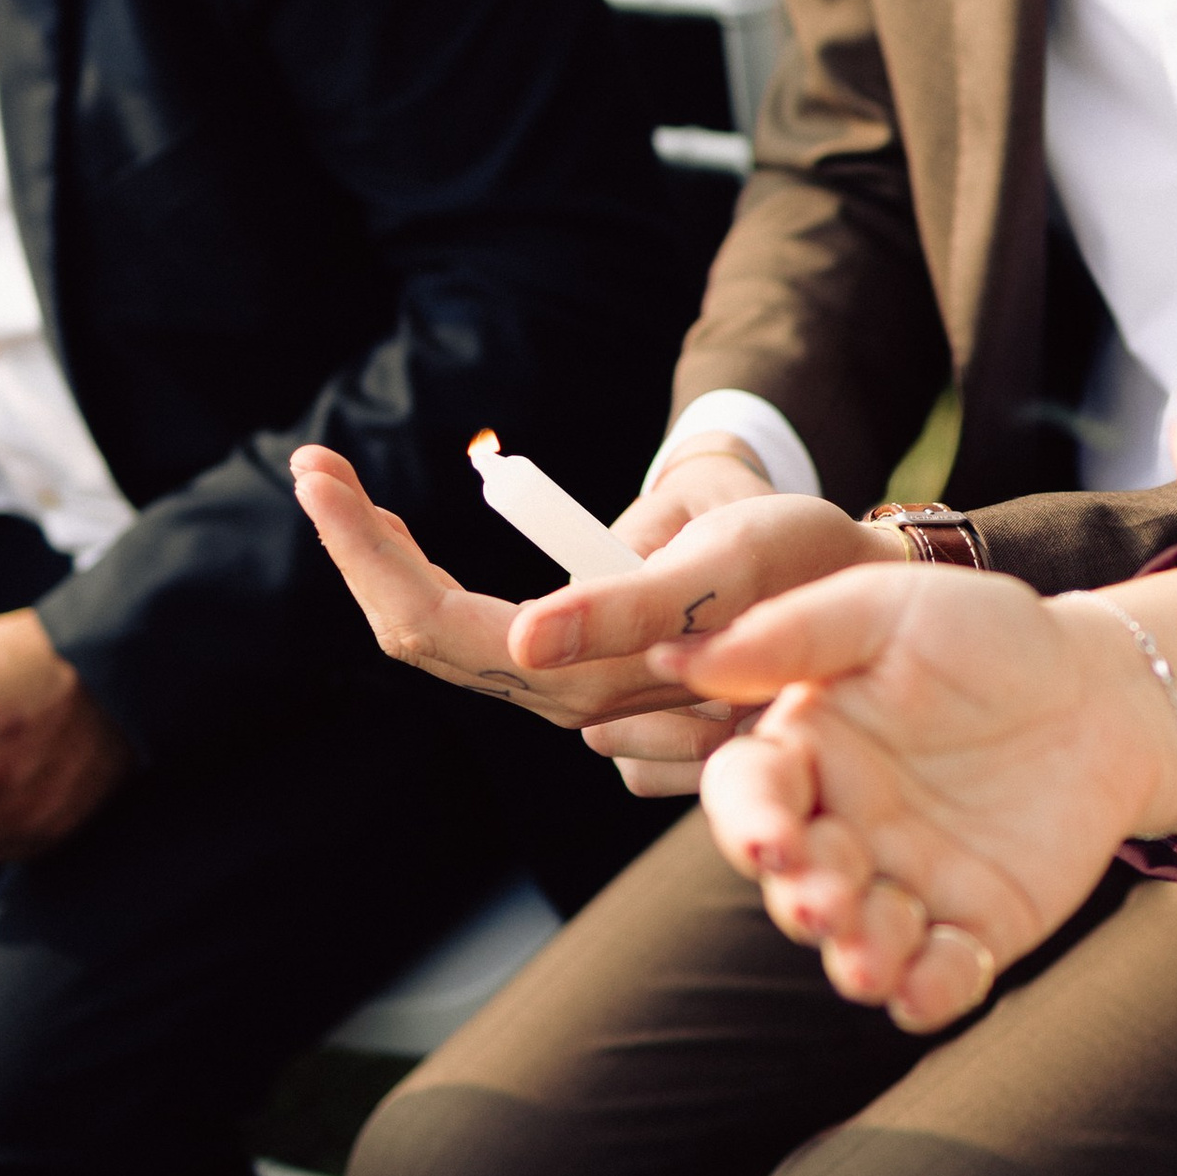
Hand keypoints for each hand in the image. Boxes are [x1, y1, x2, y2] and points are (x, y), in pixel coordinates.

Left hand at [288, 441, 892, 778]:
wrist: (861, 601)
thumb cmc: (801, 557)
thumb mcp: (731, 548)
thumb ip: (628, 599)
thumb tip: (524, 646)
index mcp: (603, 670)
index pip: (438, 628)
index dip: (368, 554)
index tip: (319, 472)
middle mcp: (579, 706)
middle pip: (426, 638)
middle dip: (362, 551)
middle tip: (315, 468)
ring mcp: (580, 707)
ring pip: (452, 644)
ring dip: (398, 572)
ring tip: (355, 498)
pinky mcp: (590, 695)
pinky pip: (493, 648)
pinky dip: (444, 596)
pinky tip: (422, 552)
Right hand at [681, 557, 1176, 1029]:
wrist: (1103, 693)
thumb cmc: (987, 637)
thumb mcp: (891, 610)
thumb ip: (794, 632)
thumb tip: (677, 657)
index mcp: (808, 753)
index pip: (751, 794)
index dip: (749, 821)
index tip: (769, 840)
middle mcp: (843, 830)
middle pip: (798, 881)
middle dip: (804, 900)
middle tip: (825, 904)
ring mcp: (905, 886)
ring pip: (859, 941)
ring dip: (856, 957)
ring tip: (867, 964)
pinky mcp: (973, 928)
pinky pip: (939, 978)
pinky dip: (927, 994)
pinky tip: (925, 991)